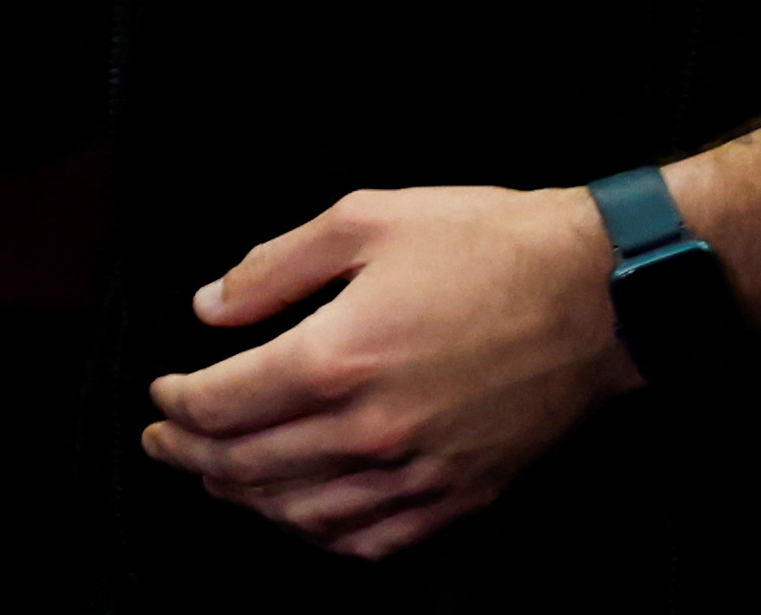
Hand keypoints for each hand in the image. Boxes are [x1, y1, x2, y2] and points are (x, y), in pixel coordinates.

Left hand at [146, 184, 631, 560]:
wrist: (598, 294)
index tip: (162, 390)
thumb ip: (274, 267)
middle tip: (163, 440)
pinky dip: (320, 535)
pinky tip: (300, 515)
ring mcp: (417, 472)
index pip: (224, 403)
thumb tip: (210, 309)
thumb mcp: (365, 220)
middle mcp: (371, 429)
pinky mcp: (458, 495)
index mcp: (339, 357)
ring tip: (217, 476)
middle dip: (190, 453)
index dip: (179, 402)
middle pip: (249, 465)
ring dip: (245, 499)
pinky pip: (371, 540)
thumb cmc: (484, 245)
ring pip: (302, 513)